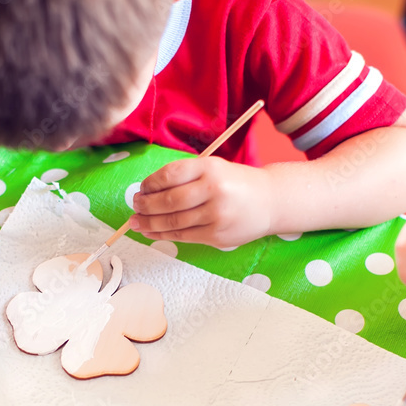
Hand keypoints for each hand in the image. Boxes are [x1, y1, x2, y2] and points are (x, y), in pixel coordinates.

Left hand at [130, 157, 272, 247]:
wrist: (270, 202)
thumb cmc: (235, 184)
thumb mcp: (213, 169)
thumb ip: (184, 177)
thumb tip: (146, 193)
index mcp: (210, 168)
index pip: (170, 175)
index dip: (149, 184)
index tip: (141, 189)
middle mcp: (213, 190)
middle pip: (168, 201)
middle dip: (145, 206)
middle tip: (135, 206)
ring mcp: (216, 215)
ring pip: (172, 221)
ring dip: (148, 223)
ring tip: (136, 222)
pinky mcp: (216, 235)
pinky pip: (182, 236)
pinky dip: (162, 235)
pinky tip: (151, 232)